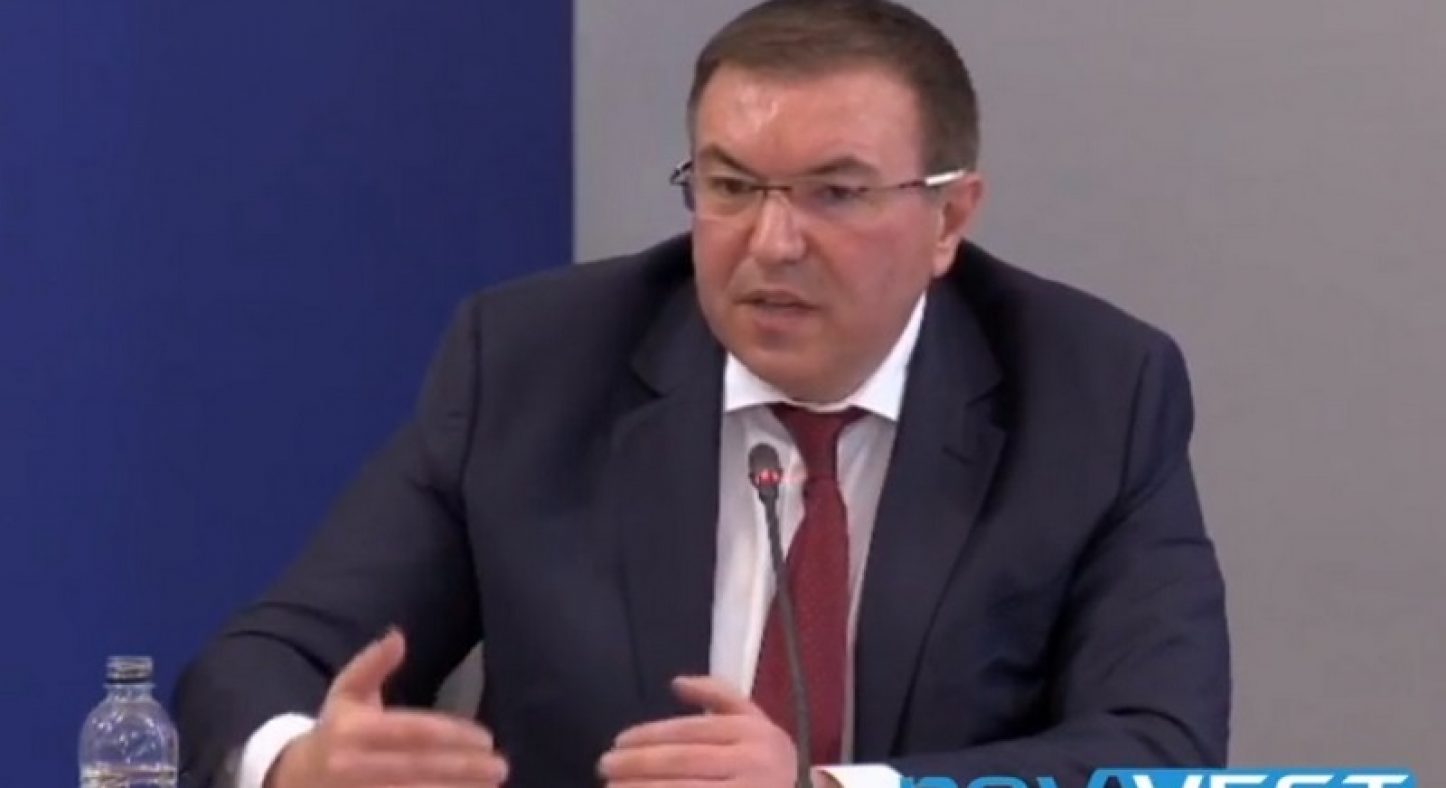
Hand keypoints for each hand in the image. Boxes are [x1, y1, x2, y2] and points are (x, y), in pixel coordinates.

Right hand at [265, 629, 507, 787]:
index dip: (452, 735)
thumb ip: (372, 665)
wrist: (289, 781)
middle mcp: (352, 768)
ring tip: (492, 786)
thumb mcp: (345, 694)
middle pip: (418, 769)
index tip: (487, 739)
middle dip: (464, 769)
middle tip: (501, 766)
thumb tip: (398, 635)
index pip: (412, 733)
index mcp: (353, 732)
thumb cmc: (332, 733)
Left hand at [599, 675, 805, 787]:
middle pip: (682, 761)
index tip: (618, 742)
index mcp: (752, 732)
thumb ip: (719, 696)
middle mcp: (752, 762)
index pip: (691, 731)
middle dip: (637, 763)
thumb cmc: (771, 762)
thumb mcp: (756, 722)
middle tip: (604, 765)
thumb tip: (676, 683)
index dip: (649, 735)